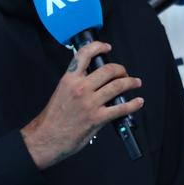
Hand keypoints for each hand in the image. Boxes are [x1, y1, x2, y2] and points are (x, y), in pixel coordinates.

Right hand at [21, 41, 143, 168]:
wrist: (46, 137)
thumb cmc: (53, 118)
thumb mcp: (61, 91)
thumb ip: (76, 81)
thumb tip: (93, 76)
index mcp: (69, 79)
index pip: (84, 55)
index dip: (98, 47)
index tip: (107, 47)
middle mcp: (80, 88)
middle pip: (108, 70)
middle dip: (121, 69)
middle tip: (124, 72)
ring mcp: (90, 103)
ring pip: (117, 86)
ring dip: (130, 83)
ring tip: (135, 83)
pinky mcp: (97, 118)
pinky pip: (120, 108)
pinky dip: (133, 104)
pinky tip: (137, 102)